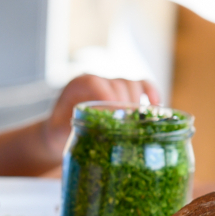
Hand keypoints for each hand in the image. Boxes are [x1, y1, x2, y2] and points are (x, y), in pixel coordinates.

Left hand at [39, 75, 162, 165]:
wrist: (60, 130)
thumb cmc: (58, 133)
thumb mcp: (58, 133)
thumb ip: (73, 131)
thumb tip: (97, 136)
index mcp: (77, 85)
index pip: (95, 84)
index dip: (107, 98)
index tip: (115, 118)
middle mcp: (96, 79)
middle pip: (117, 84)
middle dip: (125, 105)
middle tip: (130, 126)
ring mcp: (111, 83)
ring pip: (131, 84)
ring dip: (138, 103)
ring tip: (140, 122)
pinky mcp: (123, 90)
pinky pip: (141, 84)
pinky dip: (150, 92)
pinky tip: (156, 105)